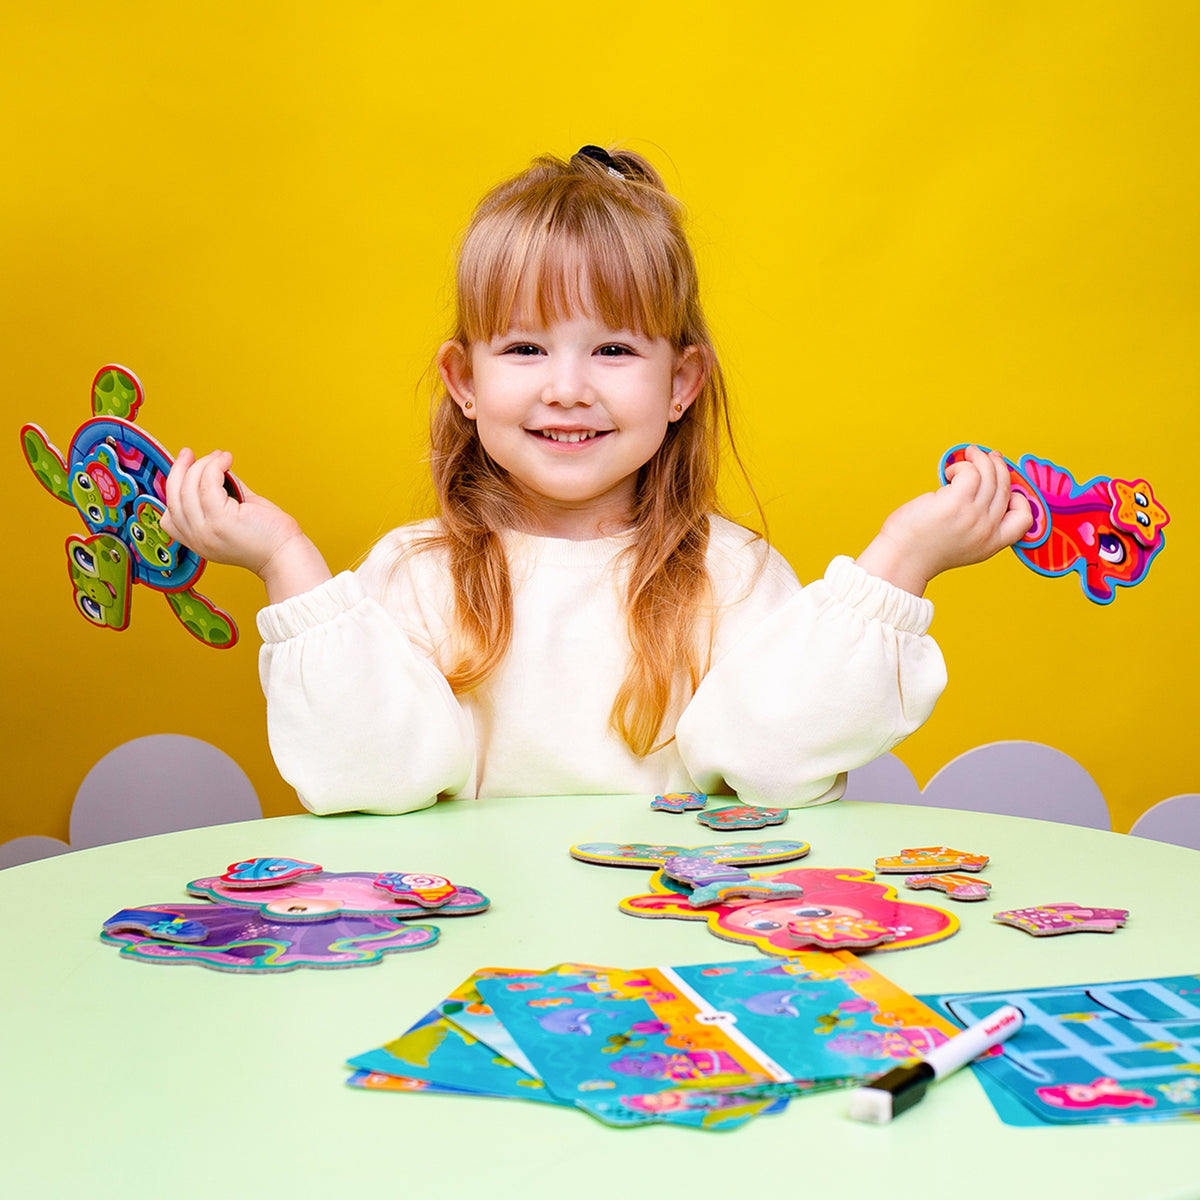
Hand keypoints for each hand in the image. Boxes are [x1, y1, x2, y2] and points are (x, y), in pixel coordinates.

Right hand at [163, 448, 331, 601]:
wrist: (285, 552)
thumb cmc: (268, 535)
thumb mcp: (234, 514)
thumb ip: (221, 494)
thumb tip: (216, 468)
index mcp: (197, 541)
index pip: (169, 514)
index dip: (172, 486)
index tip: (183, 465)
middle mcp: (197, 538)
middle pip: (174, 496)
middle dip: (180, 469)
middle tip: (190, 453)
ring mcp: (206, 530)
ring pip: (189, 487)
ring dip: (203, 464)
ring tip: (221, 457)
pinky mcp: (221, 520)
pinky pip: (208, 484)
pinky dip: (215, 466)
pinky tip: (227, 460)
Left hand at [855, 446, 1033, 595]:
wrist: (901, 559)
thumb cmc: (922, 547)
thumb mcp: (961, 544)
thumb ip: (976, 525)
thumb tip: (981, 486)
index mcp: (992, 543)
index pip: (1025, 518)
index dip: (1019, 498)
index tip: (1002, 486)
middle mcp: (987, 530)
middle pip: (1006, 488)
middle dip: (997, 466)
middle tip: (982, 456)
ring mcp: (973, 516)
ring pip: (990, 475)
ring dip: (979, 459)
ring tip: (967, 455)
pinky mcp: (955, 503)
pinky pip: (970, 472)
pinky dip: (962, 466)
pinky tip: (948, 473)